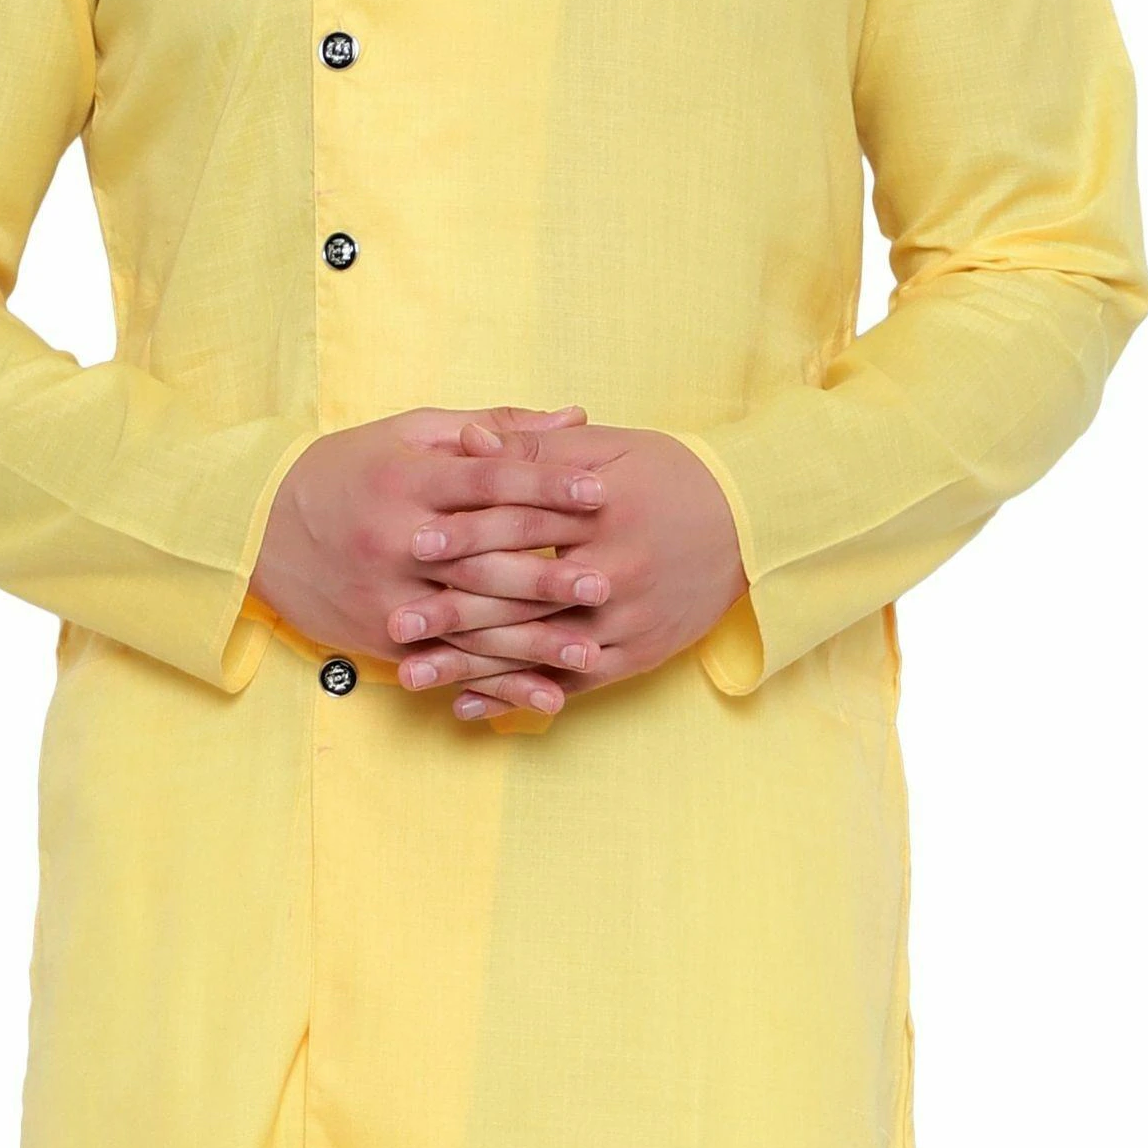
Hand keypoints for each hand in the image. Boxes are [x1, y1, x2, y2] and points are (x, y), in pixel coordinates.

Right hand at [250, 405, 607, 714]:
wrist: (258, 530)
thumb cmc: (348, 470)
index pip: (488, 482)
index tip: (600, 492)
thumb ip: (494, 429)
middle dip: (546, 573)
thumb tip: (574, 415)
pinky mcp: (383, 636)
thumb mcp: (411, 434)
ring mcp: (389, 594)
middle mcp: (397, 539)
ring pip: (470, 622)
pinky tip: (544, 697)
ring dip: (532, 642)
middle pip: (482, 558)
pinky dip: (497, 683)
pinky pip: (449, 662)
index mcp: (408, 479)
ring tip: (590, 652)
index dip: (546, 485)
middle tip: (605, 582)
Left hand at [399, 424, 747, 720]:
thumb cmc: (671, 475)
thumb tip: (469, 440)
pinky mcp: (637, 656)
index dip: (465, 535)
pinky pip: (569, 684)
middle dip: (453, 614)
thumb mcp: (608, 451)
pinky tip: (469, 706)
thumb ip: (536, 452)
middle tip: (393, 624)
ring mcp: (627, 622)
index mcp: (604, 514)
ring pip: (538, 650)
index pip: (524, 526)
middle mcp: (617, 573)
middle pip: (522, 598)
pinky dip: (518, 696)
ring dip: (472, 667)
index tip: (411, 545)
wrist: (754, 523)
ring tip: (411, 677)